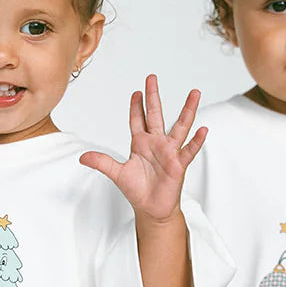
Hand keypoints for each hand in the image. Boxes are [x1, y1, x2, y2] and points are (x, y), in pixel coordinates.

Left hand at [79, 75, 205, 222]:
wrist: (151, 209)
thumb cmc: (137, 191)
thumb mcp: (117, 174)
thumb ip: (102, 163)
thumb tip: (82, 158)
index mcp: (141, 144)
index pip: (138, 120)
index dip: (136, 106)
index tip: (136, 92)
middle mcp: (156, 143)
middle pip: (155, 114)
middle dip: (153, 96)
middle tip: (151, 78)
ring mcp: (169, 152)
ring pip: (180, 126)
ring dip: (187, 110)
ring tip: (194, 93)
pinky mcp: (179, 164)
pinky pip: (189, 150)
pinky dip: (196, 141)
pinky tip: (203, 129)